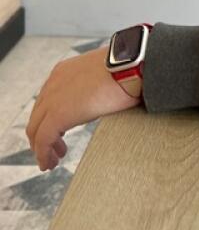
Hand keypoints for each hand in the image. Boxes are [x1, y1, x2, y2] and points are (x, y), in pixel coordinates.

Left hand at [26, 45, 139, 170]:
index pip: (48, 99)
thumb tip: (102, 99)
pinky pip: (43, 141)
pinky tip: (50, 163)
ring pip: (36, 129)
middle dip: (43, 135)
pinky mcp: (57, 115)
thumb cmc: (127, 69)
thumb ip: (94, 85)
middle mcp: (54, 83)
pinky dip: (44, 154)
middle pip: (38, 116)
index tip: (59, 131)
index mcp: (65, 71)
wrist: (132, 67)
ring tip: (52, 159)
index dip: (50, 118)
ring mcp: (53, 98)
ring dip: (42, 147)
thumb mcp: (104, 74)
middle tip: (55, 149)